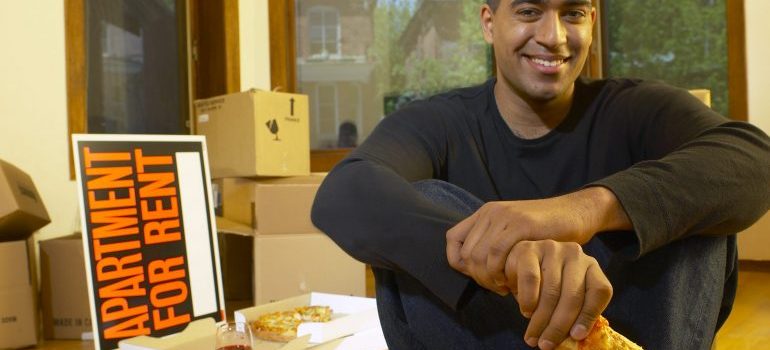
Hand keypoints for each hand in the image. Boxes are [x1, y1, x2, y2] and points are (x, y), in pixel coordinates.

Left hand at [445, 187, 628, 292]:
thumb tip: (471, 269)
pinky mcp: (521, 224)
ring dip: (488, 279)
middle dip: (478, 278)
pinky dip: (500, 273)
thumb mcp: (512, 234)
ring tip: (505, 288)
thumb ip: (492, 245)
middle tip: (497, 288)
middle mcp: (490, 213)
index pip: (452, 240)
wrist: (576, 212)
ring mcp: (505, 217)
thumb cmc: (546, 231)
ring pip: (477, 256)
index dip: (459, 264)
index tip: (480, 277)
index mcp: (485, 214)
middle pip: (465, 254)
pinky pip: (496, 253)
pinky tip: (512, 282)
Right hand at [507, 240, 611, 349]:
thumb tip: (574, 340)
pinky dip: (528, 300)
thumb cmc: (545, 285)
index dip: (589, 316)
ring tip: (533, 338)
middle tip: (546, 345)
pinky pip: (531, 279)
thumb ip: (574, 312)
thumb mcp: (564, 296)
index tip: (576, 337)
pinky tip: (526, 312)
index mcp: (591, 267)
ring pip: (551, 292)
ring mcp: (552, 249)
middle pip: (573, 296)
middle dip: (559, 326)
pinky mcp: (529, 249)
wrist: (517, 263)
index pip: (599, 291)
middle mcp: (575, 254)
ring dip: (540, 320)